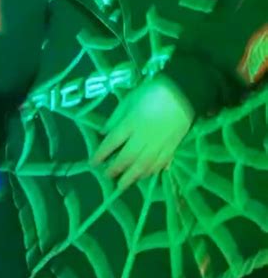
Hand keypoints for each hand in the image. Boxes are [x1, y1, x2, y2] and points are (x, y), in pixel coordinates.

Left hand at [92, 76, 193, 190]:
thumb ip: (116, 117)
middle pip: (127, 157)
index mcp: (131, 123)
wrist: (183, 92)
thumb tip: (104, 132)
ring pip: (144, 165)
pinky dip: (152, 171)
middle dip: (115, 169)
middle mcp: (143, 137)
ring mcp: (159, 144)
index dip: (101, 154)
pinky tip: (146, 175)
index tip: (93, 163)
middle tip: (107, 176)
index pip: (112, 142)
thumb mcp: (129, 99)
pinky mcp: (172, 146)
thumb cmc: (152, 92)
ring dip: (132, 176)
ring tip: (123, 184)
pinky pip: (161, 163)